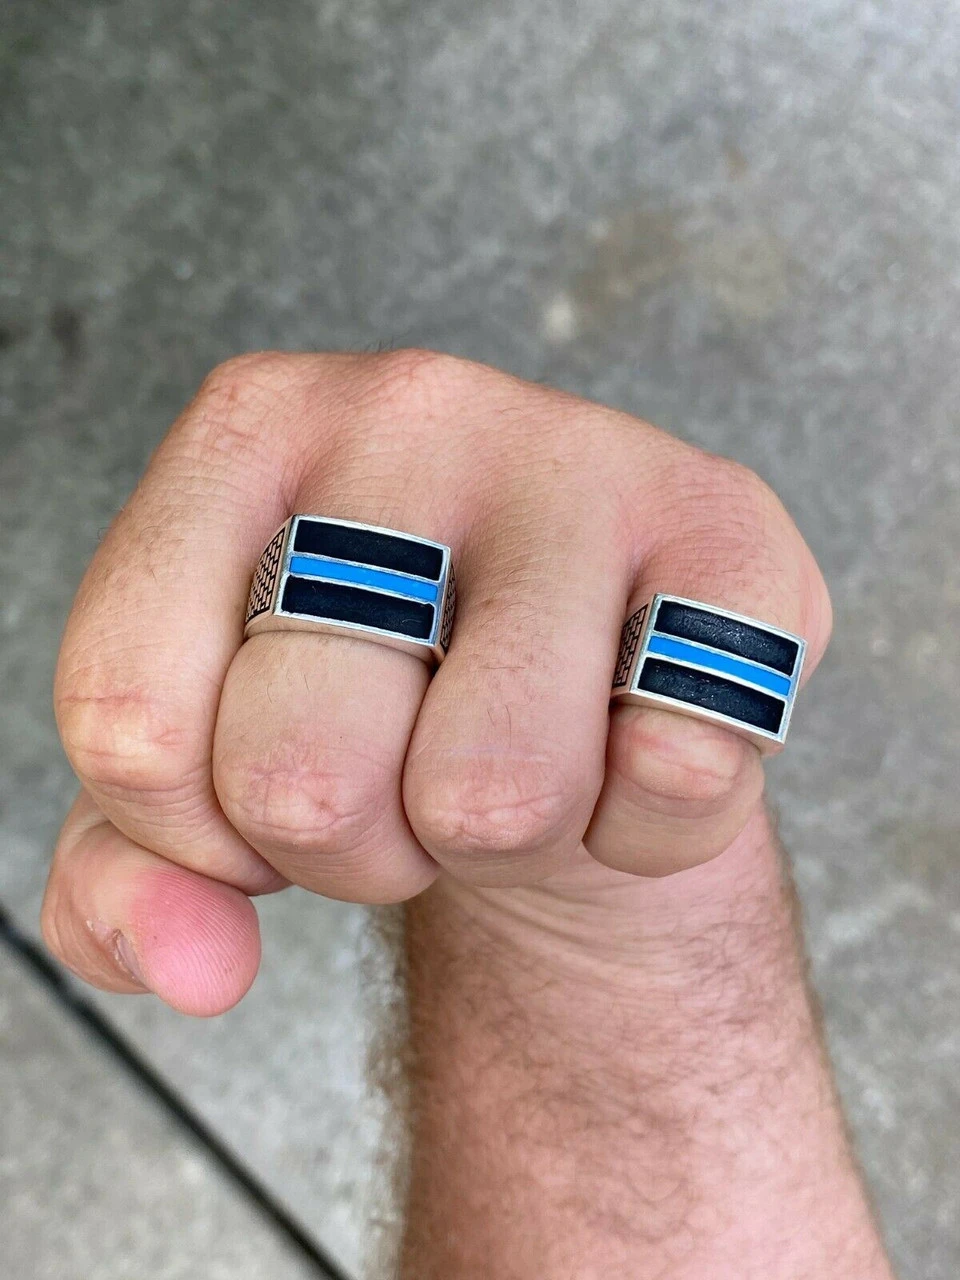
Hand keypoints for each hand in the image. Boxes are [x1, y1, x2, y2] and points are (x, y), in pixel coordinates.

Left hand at [42, 350, 830, 1014]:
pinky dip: (643, 830)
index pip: (132, 720)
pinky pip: (671, 779)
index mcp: (248, 436)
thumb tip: (186, 970)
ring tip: (515, 759)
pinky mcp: (734, 535)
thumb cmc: (383, 714)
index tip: (254, 797)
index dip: (195, 828)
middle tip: (405, 778)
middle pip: (303, 777)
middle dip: (358, 846)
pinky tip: (629, 748)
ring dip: (499, 845)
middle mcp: (408, 410)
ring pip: (492, 795)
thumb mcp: (209, 788)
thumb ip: (125, 887)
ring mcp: (581, 461)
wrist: (579, 689)